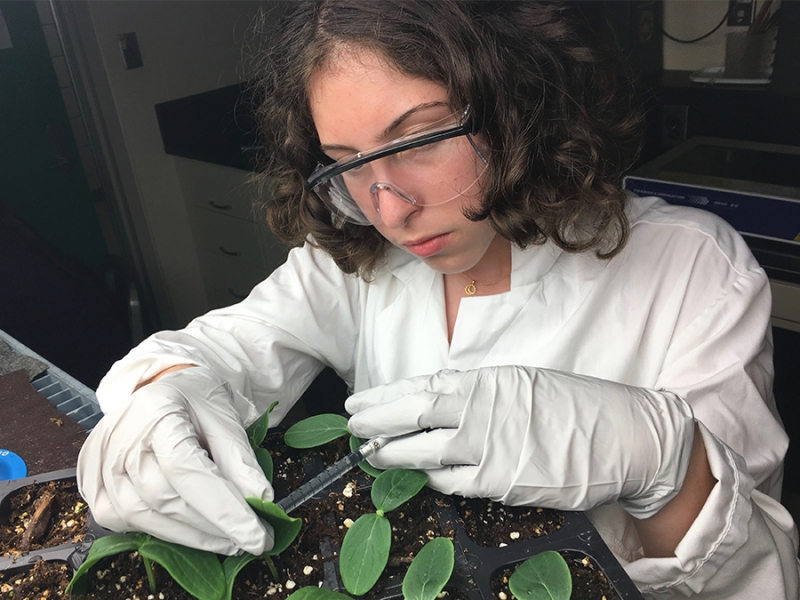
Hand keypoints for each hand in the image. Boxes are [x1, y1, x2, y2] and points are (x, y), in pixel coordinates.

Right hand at [77, 367, 274, 554]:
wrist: (160, 389)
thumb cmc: (195, 400)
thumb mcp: (225, 417)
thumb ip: (241, 460)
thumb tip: (262, 502)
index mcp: (155, 412)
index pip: (187, 470)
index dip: (223, 510)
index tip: (258, 538)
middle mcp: (119, 438)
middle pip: (164, 498)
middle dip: (213, 527)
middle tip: (252, 540)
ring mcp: (99, 461)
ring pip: (142, 516)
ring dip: (189, 537)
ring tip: (226, 541)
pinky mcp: (91, 482)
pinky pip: (121, 520)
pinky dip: (159, 531)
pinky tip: (189, 531)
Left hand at [346, 366, 694, 518]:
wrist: (624, 436)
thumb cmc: (574, 406)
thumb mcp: (522, 384)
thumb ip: (479, 393)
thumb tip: (437, 403)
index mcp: (486, 382)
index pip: (421, 386)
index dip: (384, 396)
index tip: (358, 400)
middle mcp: (482, 410)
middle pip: (413, 415)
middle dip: (376, 421)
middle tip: (351, 425)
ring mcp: (491, 447)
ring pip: (425, 451)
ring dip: (392, 453)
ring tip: (370, 452)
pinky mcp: (503, 482)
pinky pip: (454, 482)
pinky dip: (432, 478)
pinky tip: (418, 475)